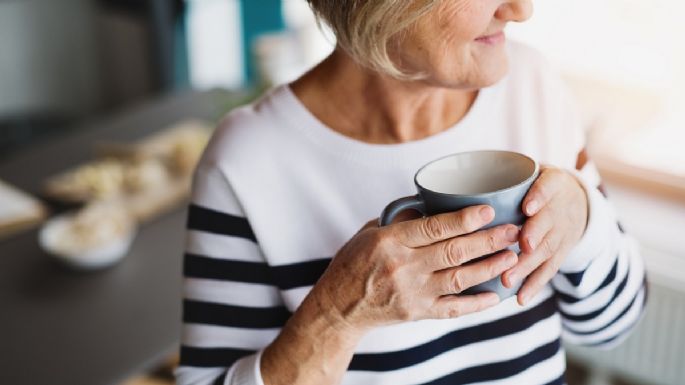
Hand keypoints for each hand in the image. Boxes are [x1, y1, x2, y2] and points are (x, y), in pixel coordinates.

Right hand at [309, 205, 520, 333]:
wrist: (338, 306)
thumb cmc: (354, 263)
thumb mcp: (369, 233)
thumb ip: (401, 221)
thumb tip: (433, 205)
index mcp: (389, 241)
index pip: (433, 228)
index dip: (464, 219)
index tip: (488, 210)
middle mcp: (402, 267)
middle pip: (453, 251)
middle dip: (488, 240)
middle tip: (513, 230)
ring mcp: (411, 292)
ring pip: (459, 278)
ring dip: (489, 267)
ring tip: (511, 256)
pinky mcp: (417, 313)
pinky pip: (453, 308)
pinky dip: (476, 303)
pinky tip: (495, 295)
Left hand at [502, 166, 588, 304]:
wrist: (576, 200)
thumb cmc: (536, 185)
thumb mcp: (530, 172)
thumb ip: (502, 176)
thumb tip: (448, 185)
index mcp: (552, 183)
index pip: (548, 187)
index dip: (539, 197)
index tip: (527, 208)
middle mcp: (560, 209)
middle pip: (548, 223)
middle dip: (533, 236)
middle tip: (519, 247)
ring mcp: (563, 233)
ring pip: (546, 250)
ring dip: (528, 266)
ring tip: (508, 279)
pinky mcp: (560, 253)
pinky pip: (548, 270)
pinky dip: (534, 285)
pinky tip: (520, 298)